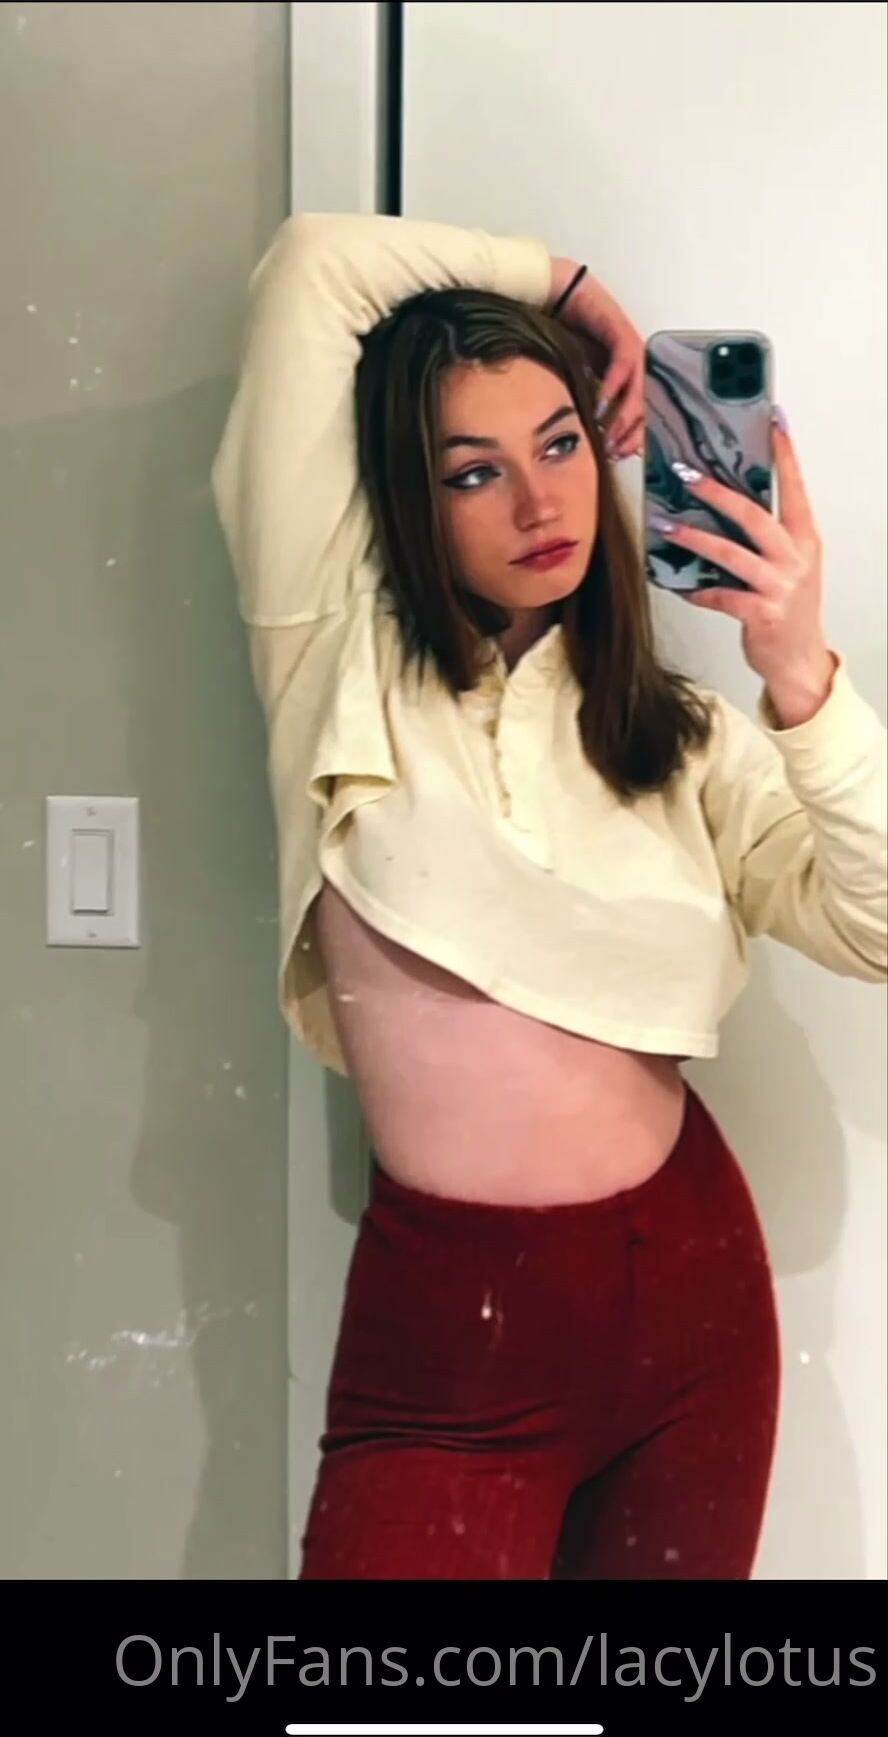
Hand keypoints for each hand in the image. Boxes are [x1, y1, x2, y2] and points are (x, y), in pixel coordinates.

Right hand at [549, 259, 643, 459]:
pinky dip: (613, 388)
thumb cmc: (568, 336)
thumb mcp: (580, 378)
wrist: (563, 298)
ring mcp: (633, 352)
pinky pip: (624, 367)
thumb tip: (586, 437)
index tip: (619, 458)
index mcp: (630, 379)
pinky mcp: (623, 337)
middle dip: (632, 436)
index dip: (633, 440)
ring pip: (640, 392)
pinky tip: (601, 407)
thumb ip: (588, 402)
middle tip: (615, 454)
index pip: (641, 416)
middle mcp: (638, 368)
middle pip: (646, 409)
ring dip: (625, 418)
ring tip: (609, 437)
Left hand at [654, 410, 836, 722]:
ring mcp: (780, 586)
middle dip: (716, 491)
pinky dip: (697, 590)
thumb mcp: (790, 566)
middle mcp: (795, 558)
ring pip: (729, 552)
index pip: (794, 488)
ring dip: (692, 537)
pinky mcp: (761, 614)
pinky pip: (720, 595)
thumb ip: (768, 538)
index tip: (773, 420)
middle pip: (753, 515)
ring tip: (664, 525)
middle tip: (686, 473)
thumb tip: (728, 504)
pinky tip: (680, 587)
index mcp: (804, 539)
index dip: (784, 454)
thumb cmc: (789, 610)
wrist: (799, 660)